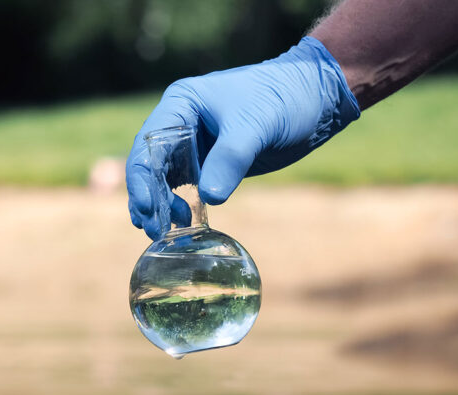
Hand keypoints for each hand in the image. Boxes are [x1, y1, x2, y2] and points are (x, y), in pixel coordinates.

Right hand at [126, 36, 359, 239]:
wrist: (314, 98)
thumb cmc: (283, 99)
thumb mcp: (257, 126)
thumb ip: (231, 159)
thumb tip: (209, 197)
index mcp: (182, 104)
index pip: (149, 144)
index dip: (142, 177)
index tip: (147, 207)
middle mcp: (181, 123)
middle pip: (150, 165)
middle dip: (148, 198)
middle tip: (152, 230)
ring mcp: (194, 144)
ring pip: (164, 179)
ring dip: (160, 205)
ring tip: (161, 233)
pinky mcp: (211, 162)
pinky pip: (186, 187)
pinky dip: (180, 206)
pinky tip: (182, 225)